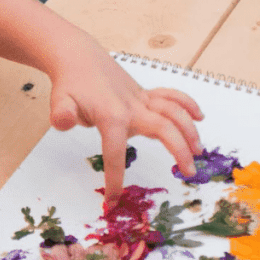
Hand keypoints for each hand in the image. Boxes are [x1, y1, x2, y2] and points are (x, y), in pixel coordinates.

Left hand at [47, 40, 203, 204]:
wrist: (79, 57)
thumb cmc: (70, 83)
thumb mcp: (60, 100)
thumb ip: (61, 114)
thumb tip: (63, 121)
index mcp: (111, 116)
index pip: (115, 153)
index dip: (115, 180)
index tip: (113, 202)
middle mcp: (132, 107)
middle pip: (164, 127)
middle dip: (179, 150)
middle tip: (188, 173)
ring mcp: (140, 99)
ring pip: (173, 111)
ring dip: (189, 130)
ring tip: (198, 152)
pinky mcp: (144, 94)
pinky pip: (170, 97)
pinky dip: (187, 104)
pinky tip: (199, 117)